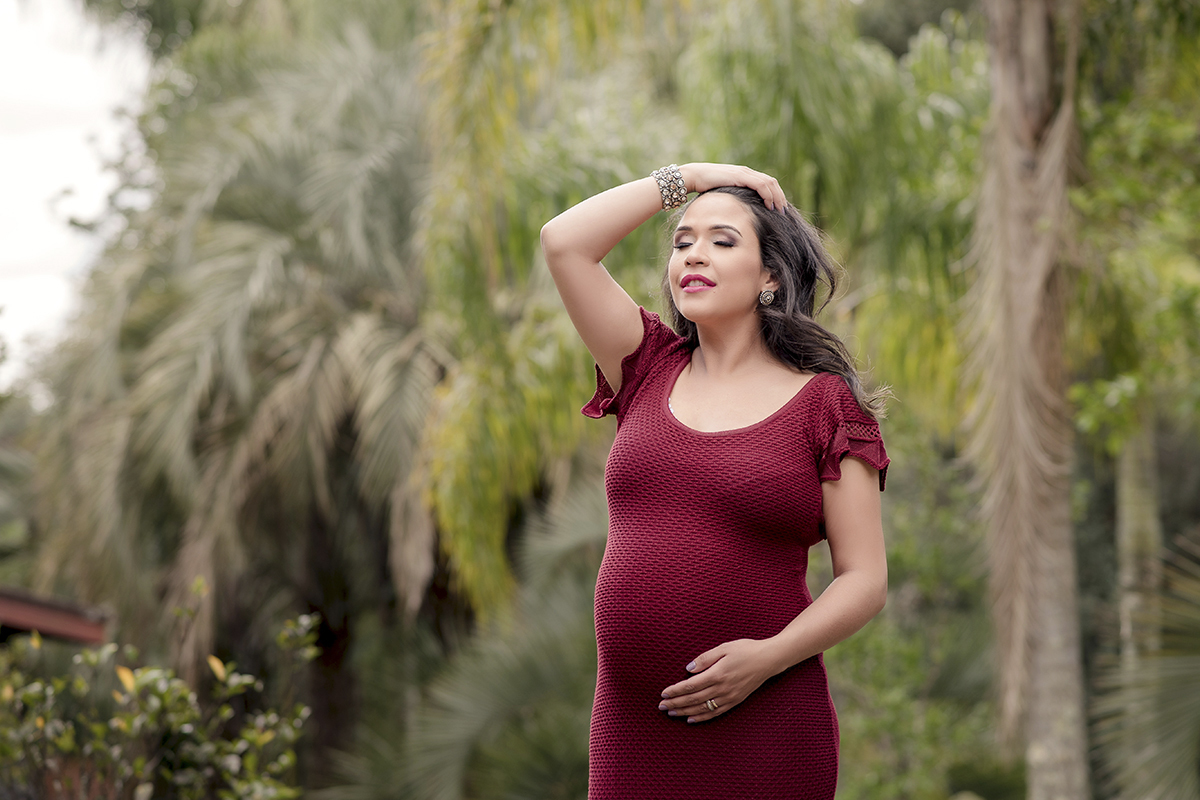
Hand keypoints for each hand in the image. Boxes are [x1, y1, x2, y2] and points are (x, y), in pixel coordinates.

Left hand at [657, 638, 778, 722]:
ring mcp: (729, 697)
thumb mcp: (724, 647)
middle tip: (661, 706)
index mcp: (717, 674)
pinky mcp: (735, 701)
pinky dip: (702, 717)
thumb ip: (704, 659)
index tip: (663, 694)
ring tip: (672, 713)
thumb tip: (688, 669)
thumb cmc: (746, 650)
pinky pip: (715, 712)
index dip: (675, 691)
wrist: (769, 660)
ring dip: (685, 711)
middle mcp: (722, 688)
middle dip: (676, 703)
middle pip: (693, 699)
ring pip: (703, 708)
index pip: (690, 686)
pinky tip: (691, 719)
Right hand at [678, 163, 787, 210]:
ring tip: (780, 210)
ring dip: (777, 197)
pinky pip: (760, 185)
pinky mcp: (740, 176)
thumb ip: (732, 198)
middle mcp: (747, 172)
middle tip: (784, 211)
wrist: (693, 176)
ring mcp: (744, 173)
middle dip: (780, 197)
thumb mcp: (723, 194)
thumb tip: (737, 212)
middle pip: (772, 183)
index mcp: (745, 175)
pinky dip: (768, 195)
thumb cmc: (704, 187)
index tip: (778, 209)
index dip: (775, 195)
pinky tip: (770, 205)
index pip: (767, 183)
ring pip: (769, 183)